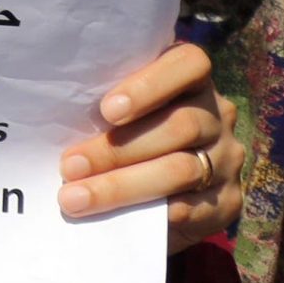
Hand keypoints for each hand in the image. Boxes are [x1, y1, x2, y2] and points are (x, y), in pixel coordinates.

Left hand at [55, 42, 242, 253]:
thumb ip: (109, 106)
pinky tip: (113, 218)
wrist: (159, 192)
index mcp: (192, 79)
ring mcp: (228, 159)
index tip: (107, 109)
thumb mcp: (122, 112)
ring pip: (181, 169)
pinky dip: (148, 213)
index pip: (190, 64)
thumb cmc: (124, 132)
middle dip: (118, 148)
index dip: (150, 85)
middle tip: (69, 166)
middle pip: (179, 125)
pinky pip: (191, 208)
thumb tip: (54, 117)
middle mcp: (218, 114)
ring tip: (75, 197)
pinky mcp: (229, 202)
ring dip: (122, 185)